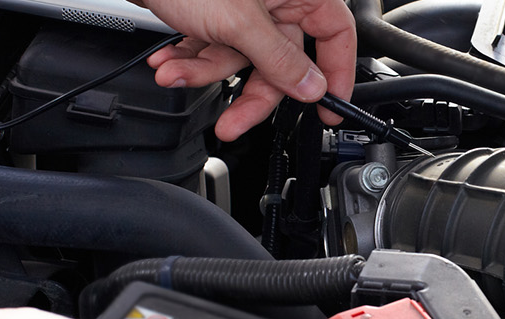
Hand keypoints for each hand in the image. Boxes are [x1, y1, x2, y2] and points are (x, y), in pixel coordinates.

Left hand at [135, 0, 355, 140]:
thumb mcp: (239, 22)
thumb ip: (279, 58)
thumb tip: (311, 87)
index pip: (335, 34)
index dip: (335, 73)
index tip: (327, 108)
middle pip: (281, 60)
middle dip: (250, 93)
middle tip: (234, 121)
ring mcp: (244, 8)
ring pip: (240, 59)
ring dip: (204, 72)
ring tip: (175, 74)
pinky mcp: (214, 14)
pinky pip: (213, 48)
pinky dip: (190, 60)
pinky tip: (169, 61)